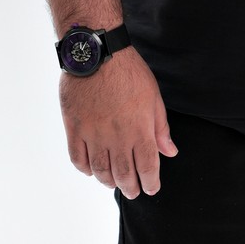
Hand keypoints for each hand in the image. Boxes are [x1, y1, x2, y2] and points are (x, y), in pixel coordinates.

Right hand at [59, 47, 177, 196]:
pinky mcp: (74, 128)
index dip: (150, 182)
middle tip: (133, 191)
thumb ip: (160, 127)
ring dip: (108, 182)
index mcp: (139, 129)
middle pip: (124, 174)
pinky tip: (91, 170)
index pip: (147, 167)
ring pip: (100, 171)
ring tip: (114, 184)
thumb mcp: (153, 96)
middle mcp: (116, 137)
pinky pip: (78, 158)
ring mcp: (93, 134)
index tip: (151, 188)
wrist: (98, 52)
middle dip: (131, 187)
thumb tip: (170, 151)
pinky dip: (85, 169)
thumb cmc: (129, 71)